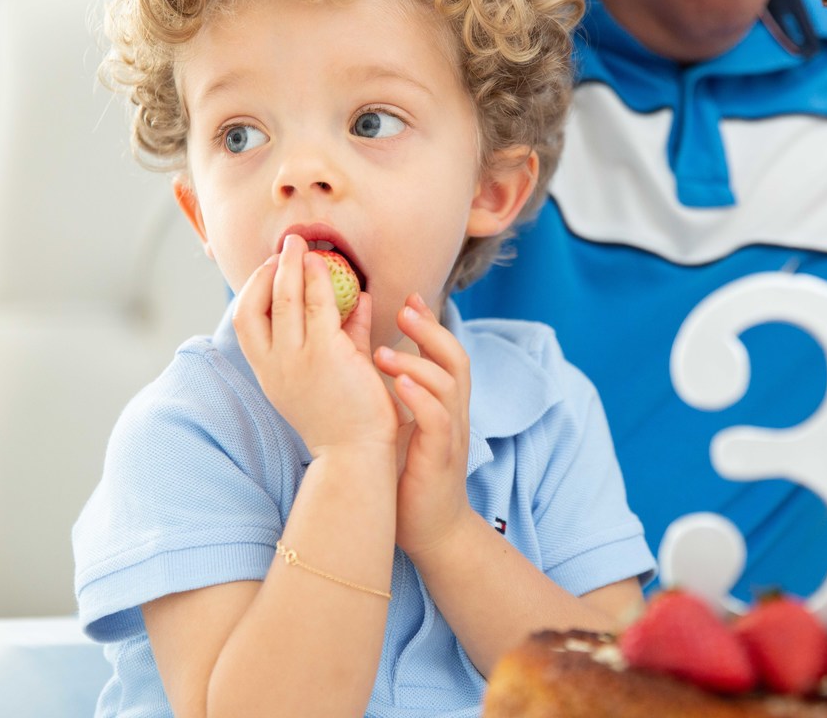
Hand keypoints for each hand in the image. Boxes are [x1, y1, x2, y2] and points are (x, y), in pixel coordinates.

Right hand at [232, 234, 396, 454]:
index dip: (254, 288)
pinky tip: (332, 267)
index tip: (271, 268)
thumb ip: (345, 331)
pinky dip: (323, 281)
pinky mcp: (325, 355)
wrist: (355, 456)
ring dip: (294, 266)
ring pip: (287, 299)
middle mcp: (275, 364)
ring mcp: (297, 359)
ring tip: (304, 245)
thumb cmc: (346, 418)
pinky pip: (321, 306)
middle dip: (272, 268)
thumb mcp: (335, 370)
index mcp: (268, 372)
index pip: (245, 320)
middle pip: (260, 303)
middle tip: (287, 244)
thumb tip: (359, 298)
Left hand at [373, 294, 474, 556]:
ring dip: (417, 362)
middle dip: (431, 329)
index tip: (408, 296)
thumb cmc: (408, 474)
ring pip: (449, 384)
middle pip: (455, 356)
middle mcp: (453, 411)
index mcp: (442, 401)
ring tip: (383, 351)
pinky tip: (398, 387)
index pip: (443, 350)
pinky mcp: (442, 457)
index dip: (430, 321)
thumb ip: (391, 389)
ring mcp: (451, 433)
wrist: (428, 530)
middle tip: (403, 307)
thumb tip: (371, 351)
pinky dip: (421, 399)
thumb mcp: (397, 422)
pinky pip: (439, 420)